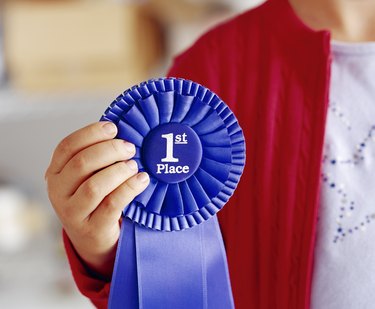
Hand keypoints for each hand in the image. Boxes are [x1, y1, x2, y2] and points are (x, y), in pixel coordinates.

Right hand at [45, 122, 149, 277]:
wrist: (92, 238)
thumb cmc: (94, 198)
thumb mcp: (86, 176)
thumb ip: (96, 157)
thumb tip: (121, 133)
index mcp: (55, 173)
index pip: (67, 146)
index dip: (91, 133)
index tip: (113, 128)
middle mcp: (58, 193)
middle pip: (82, 163)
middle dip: (110, 150)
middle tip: (130, 148)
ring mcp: (73, 213)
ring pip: (95, 186)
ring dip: (119, 171)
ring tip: (134, 165)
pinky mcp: (92, 229)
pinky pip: (112, 204)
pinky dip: (129, 188)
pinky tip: (142, 179)